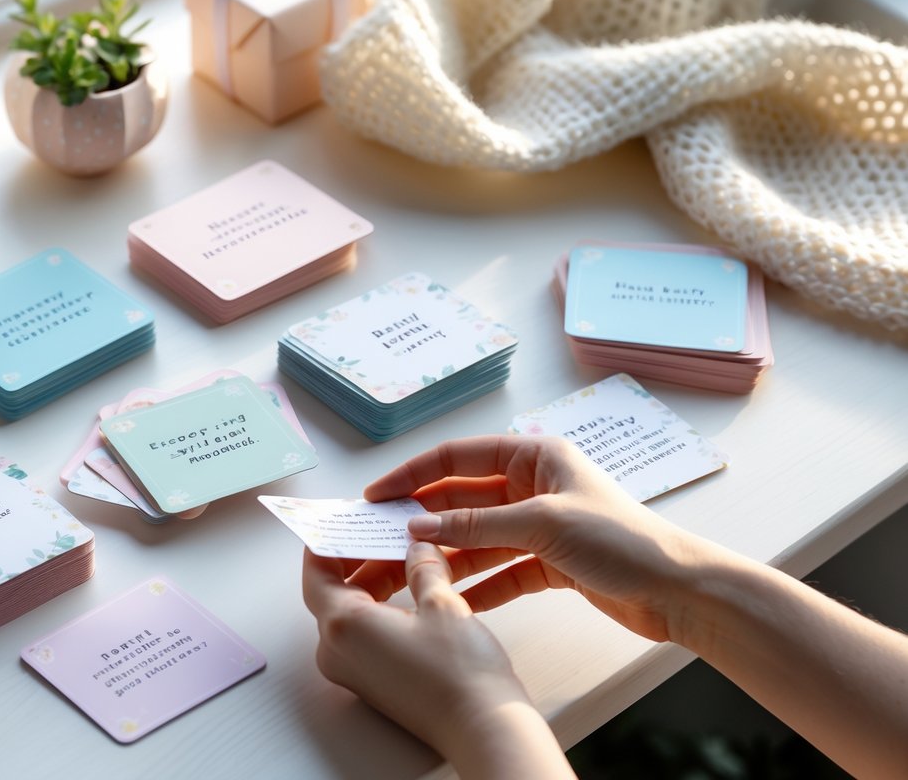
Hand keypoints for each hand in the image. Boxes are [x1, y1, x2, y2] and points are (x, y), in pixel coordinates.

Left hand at [302, 543, 569, 776]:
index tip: (345, 518)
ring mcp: (353, 669)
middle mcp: (337, 650)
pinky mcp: (373, 680)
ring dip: (376, 580)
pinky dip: (384, 605)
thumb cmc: (460, 672)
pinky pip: (366, 632)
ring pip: (352, 610)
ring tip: (409, 553)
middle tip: (385, 529)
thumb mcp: (442, 602)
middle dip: (361, 556)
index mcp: (342, 624)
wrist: (483, 727)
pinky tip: (415, 588)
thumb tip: (417, 544)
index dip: (330, 539)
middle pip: (334, 589)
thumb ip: (422, 565)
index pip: (316, 570)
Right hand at [364, 435, 720, 644]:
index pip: (459, 457)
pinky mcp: (548, 562)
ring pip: (478, 537)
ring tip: (406, 574)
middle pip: (463, 498)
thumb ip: (476, 524)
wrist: (678, 590)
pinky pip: (500, 570)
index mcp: (534, 455)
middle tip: (381, 539)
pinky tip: (450, 600)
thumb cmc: (621, 540)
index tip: (377, 496)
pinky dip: (477, 585)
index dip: (414, 475)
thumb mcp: (542, 523)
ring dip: (446, 555)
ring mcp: (539, 525)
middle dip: (425, 519)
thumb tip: (417, 527)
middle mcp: (533, 485)